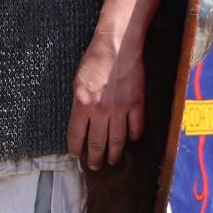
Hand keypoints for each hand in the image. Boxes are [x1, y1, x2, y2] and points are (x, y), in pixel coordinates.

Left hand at [67, 32, 145, 167]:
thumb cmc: (95, 60)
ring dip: (114, 154)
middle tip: (96, 166)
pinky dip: (134, 137)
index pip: (76, 135)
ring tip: (112, 160)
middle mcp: (100, 111)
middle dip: (96, 158)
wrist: (118, 46)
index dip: (76, 148)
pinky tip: (131, 140)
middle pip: (97, 143)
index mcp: (82, 105)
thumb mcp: (78, 82)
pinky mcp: (136, 103)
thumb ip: (80, 104)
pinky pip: (136, 127)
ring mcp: (120, 109)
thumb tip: (82, 122)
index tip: (77, 154)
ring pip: (117, 140)